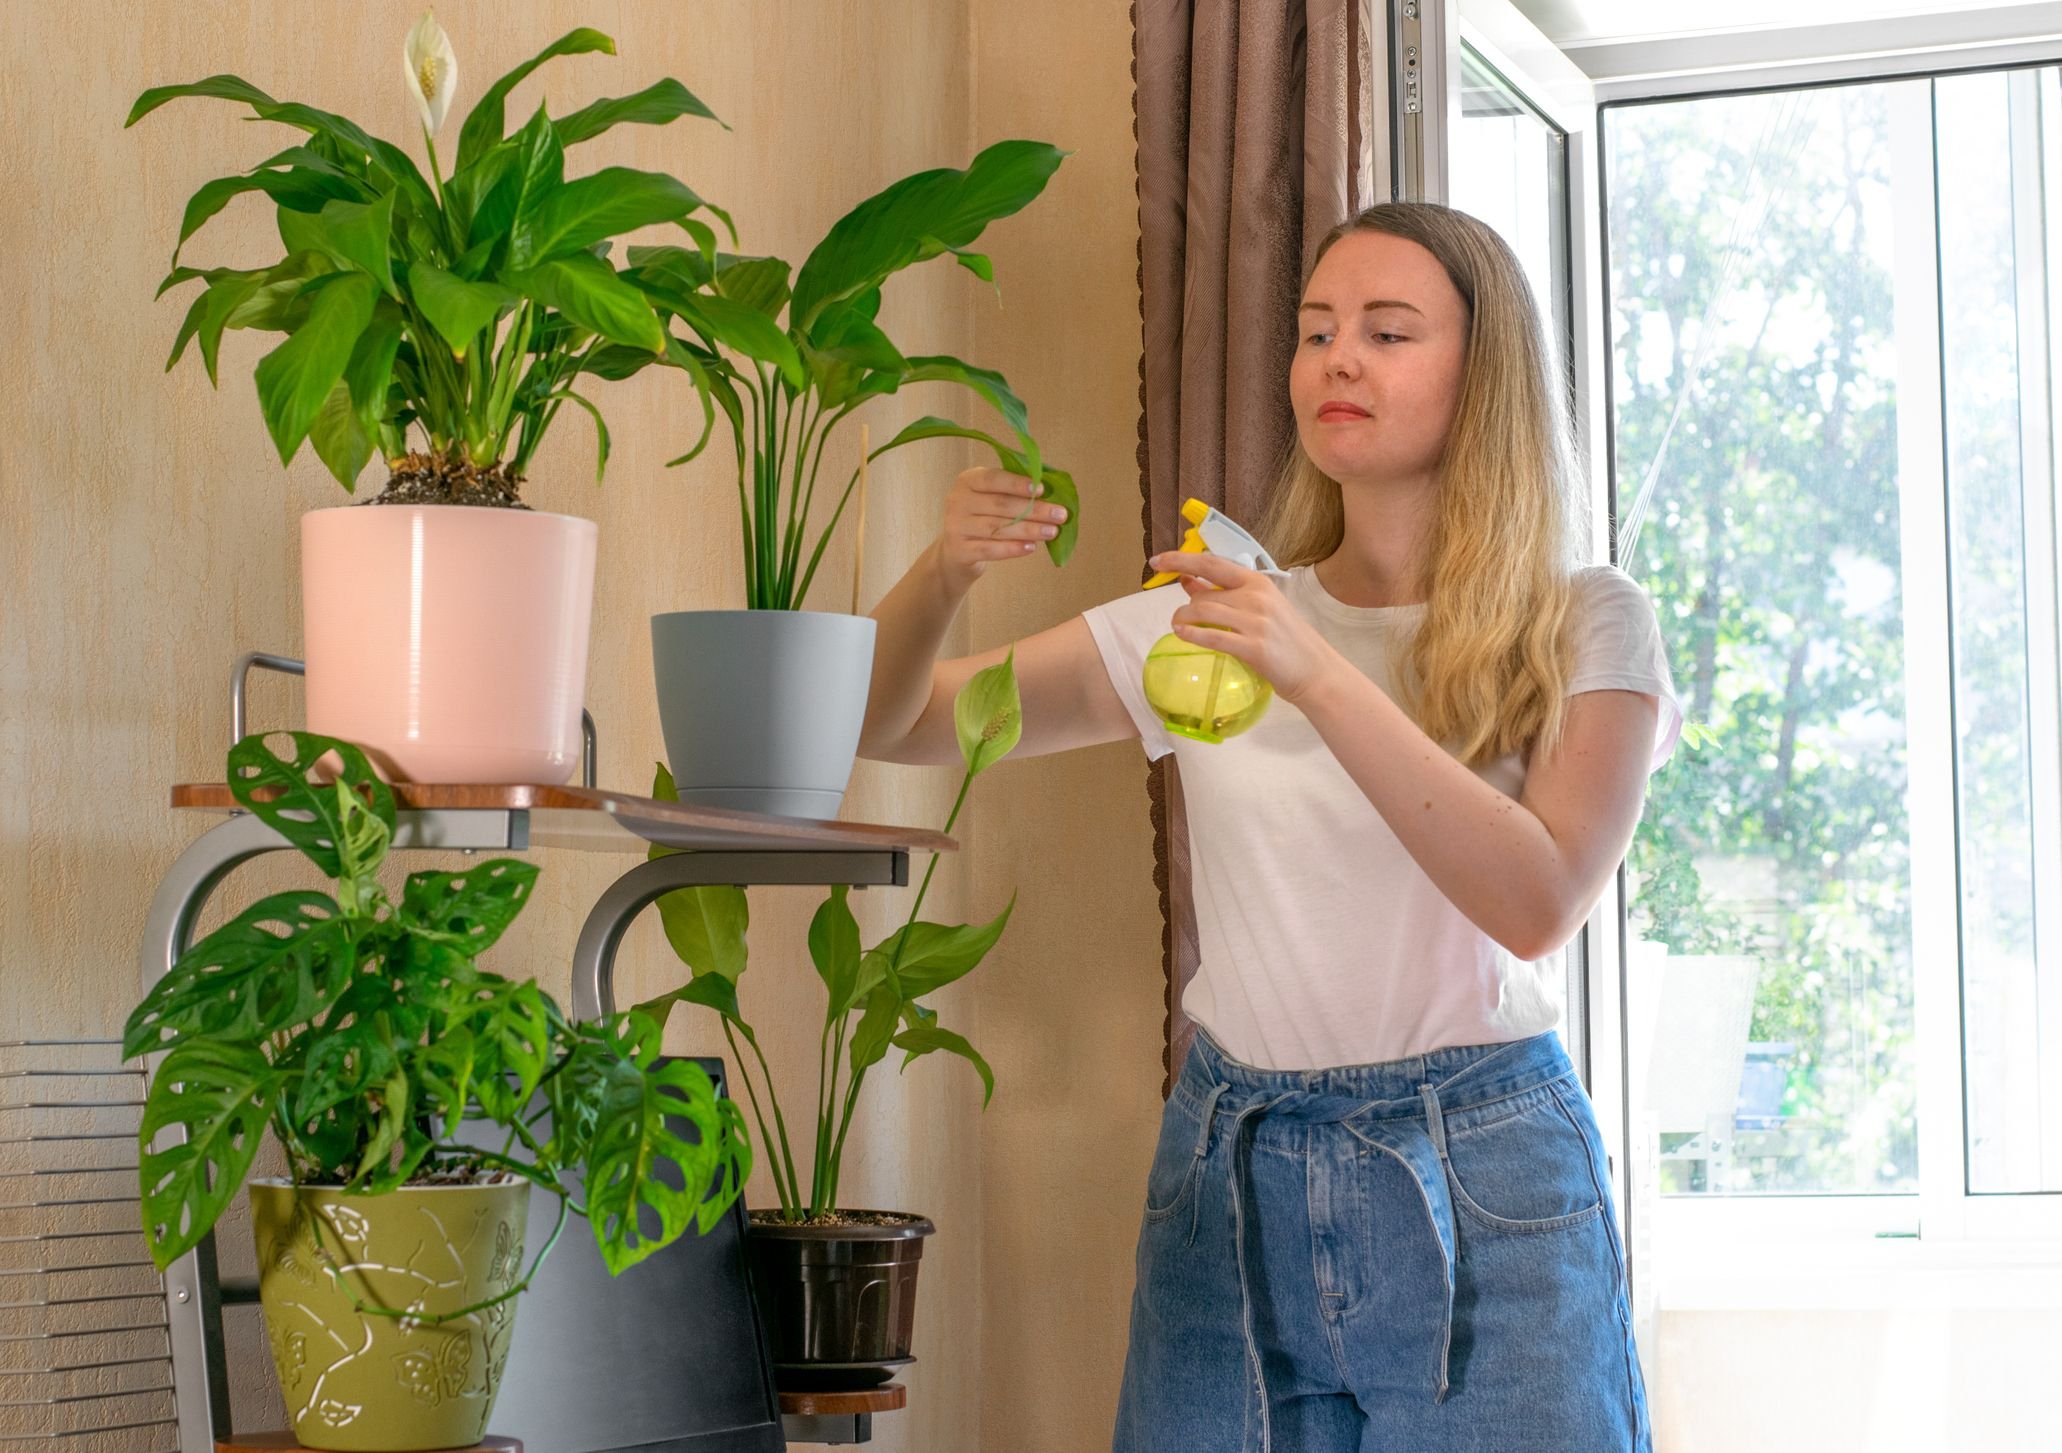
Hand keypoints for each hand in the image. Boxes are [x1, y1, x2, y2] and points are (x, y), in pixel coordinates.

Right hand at [931, 467, 1069, 596]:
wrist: (956, 551)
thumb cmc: (983, 517)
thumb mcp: (991, 497)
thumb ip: (1014, 492)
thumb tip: (1051, 492)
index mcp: (968, 480)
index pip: (993, 479)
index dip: (1017, 483)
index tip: (1041, 489)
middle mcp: (958, 501)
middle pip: (1000, 505)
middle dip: (1034, 510)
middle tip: (1060, 515)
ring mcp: (956, 526)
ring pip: (997, 528)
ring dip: (1029, 530)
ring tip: (1052, 532)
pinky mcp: (959, 550)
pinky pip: (990, 549)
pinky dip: (1012, 549)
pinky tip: (1031, 547)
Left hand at [1151, 551, 1344, 703]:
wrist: (1315, 670)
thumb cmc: (1286, 639)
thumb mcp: (1258, 608)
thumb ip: (1224, 595)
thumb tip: (1187, 581)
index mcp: (1258, 582)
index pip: (1212, 563)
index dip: (1181, 559)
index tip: (1157, 561)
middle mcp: (1257, 597)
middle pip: (1204, 593)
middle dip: (1184, 604)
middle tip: (1178, 617)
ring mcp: (1256, 622)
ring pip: (1203, 612)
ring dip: (1183, 620)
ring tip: (1179, 627)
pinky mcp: (1254, 647)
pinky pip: (1212, 637)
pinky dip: (1192, 635)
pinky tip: (1183, 635)